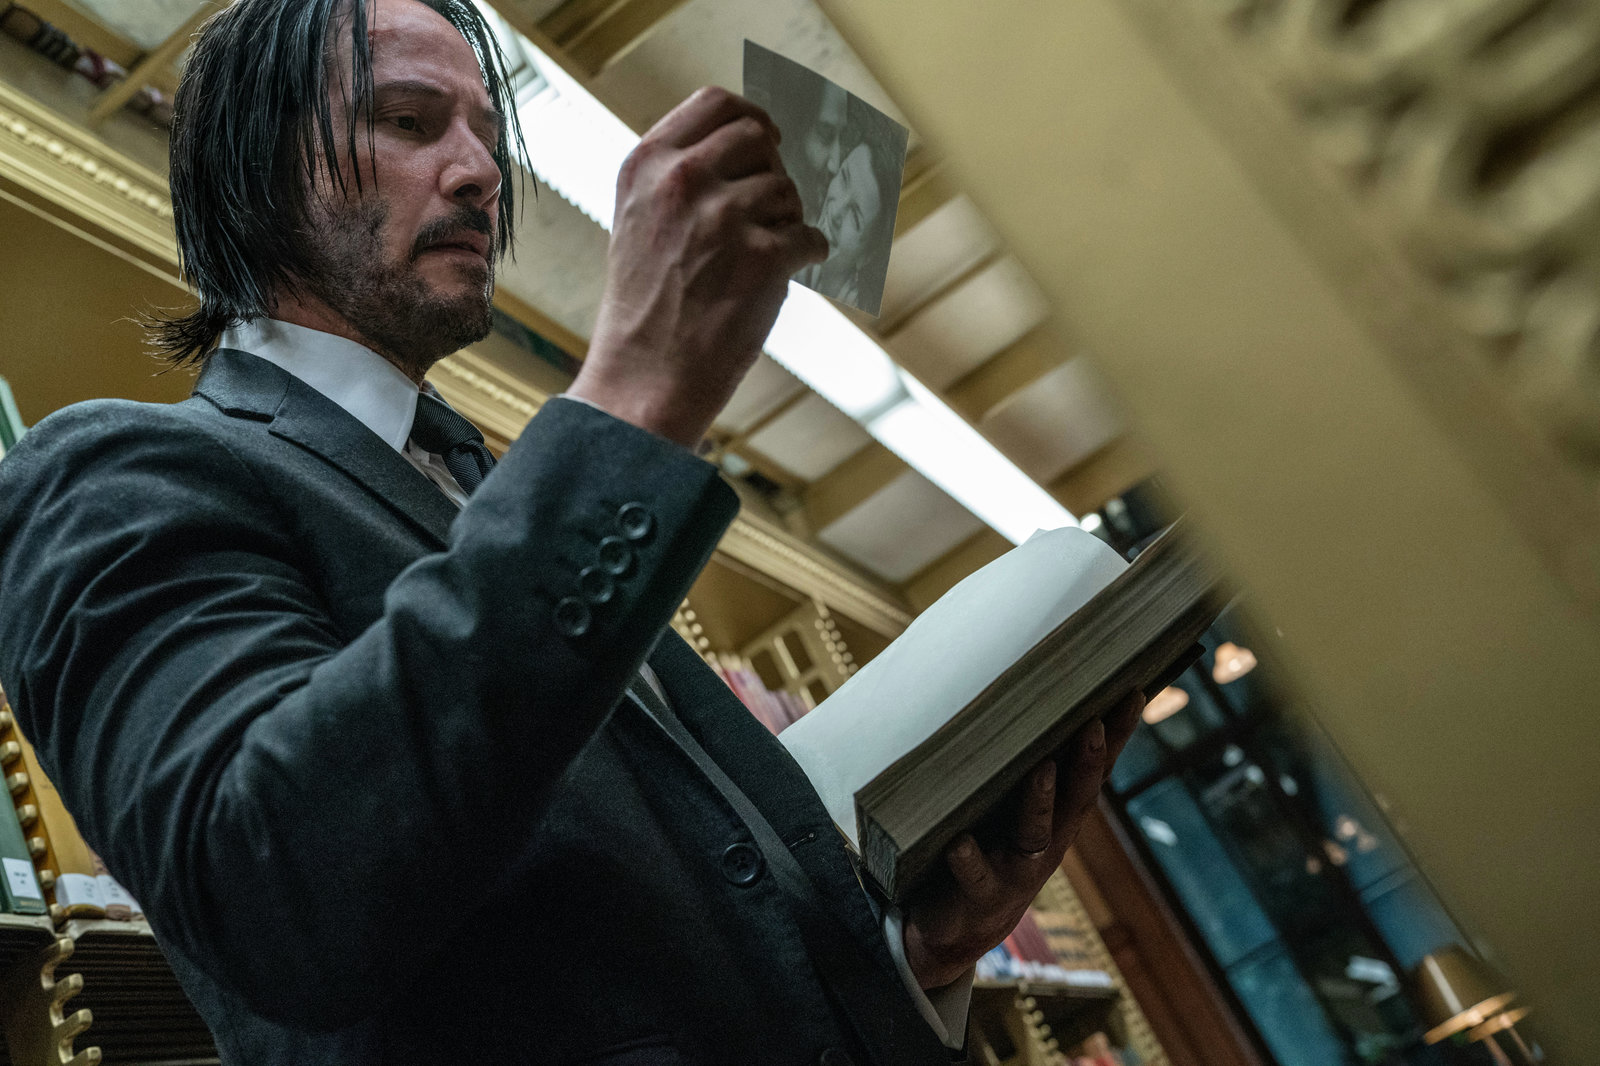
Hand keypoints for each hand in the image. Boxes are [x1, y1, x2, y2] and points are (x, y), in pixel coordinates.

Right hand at [571, 87, 828, 447]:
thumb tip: (752, 149)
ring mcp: (723, 217)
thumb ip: (680, 179)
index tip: (768, 140)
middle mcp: (682, 180)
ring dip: (786, 221)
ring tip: (759, 258)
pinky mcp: (762, 257)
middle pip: (759, 140)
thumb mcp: (640, 221)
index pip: (715, 103)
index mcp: (647, 164)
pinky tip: (783, 276)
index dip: (752, 117)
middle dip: (771, 174)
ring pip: (788, 191)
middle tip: (766, 214)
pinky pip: (811, 238)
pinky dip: (807, 257)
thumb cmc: (645, 308)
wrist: (643, 378)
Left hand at [901, 690, 1145, 989]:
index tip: (1133, 691)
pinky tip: (960, 843)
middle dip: (1087, 762)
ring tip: (1041, 770)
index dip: (1117, 734)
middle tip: (1093, 723)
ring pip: (1033, 834)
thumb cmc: (986, 847)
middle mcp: (1047, 841)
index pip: (1093, 768)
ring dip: (1040, 802)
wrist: (959, 929)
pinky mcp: (980, 896)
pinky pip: (975, 877)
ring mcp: (1017, 871)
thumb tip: (1024, 695)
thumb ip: (1018, 762)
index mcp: (1059, 814)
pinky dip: (969, 860)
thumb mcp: (1008, 805)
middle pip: (1076, 798)